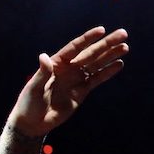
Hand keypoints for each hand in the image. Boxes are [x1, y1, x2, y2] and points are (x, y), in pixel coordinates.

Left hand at [8, 26, 128, 136]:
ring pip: (96, 65)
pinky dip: (107, 72)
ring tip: (125, 47)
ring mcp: (75, 79)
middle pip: (90, 53)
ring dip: (110, 56)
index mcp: (56, 64)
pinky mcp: (81, 92)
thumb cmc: (29, 104)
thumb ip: (42, 73)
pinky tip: (119, 64)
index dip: (87, 39)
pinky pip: (96, 79)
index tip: (101, 30)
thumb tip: (44, 56)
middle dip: (106, 44)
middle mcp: (68, 69)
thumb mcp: (34, 88)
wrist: (32, 123)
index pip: (74, 48)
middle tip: (123, 34)